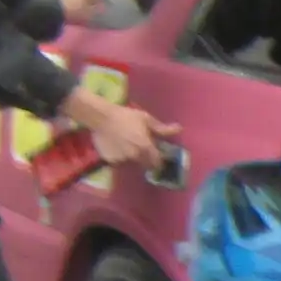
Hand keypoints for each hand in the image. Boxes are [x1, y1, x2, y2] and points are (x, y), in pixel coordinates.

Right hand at [64, 74, 179, 167]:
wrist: (100, 117)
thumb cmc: (126, 116)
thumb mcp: (146, 119)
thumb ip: (162, 128)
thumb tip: (179, 129)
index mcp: (146, 148)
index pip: (157, 162)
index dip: (159, 160)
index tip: (158, 156)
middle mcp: (135, 157)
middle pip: (145, 164)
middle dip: (146, 159)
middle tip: (141, 148)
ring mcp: (122, 160)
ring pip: (131, 163)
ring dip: (132, 158)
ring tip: (126, 145)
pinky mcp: (110, 161)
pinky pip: (118, 162)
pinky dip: (119, 157)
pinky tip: (116, 146)